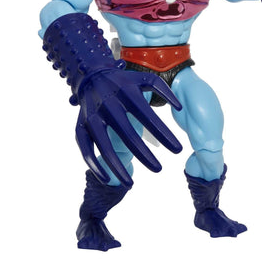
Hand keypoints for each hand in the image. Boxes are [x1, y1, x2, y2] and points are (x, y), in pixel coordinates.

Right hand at [75, 68, 182, 188]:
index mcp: (126, 92)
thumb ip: (164, 90)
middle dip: (143, 154)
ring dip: (116, 166)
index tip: (177, 150)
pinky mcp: (80, 126)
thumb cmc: (124, 81)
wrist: (91, 76)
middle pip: (126, 133)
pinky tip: (107, 177)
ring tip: (130, 184)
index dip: (163, 133)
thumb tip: (180, 108)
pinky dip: (94, 164)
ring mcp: (93, 116)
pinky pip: (85, 148)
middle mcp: (109, 104)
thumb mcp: (145, 79)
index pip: (148, 116)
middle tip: (158, 169)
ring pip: (103, 145)